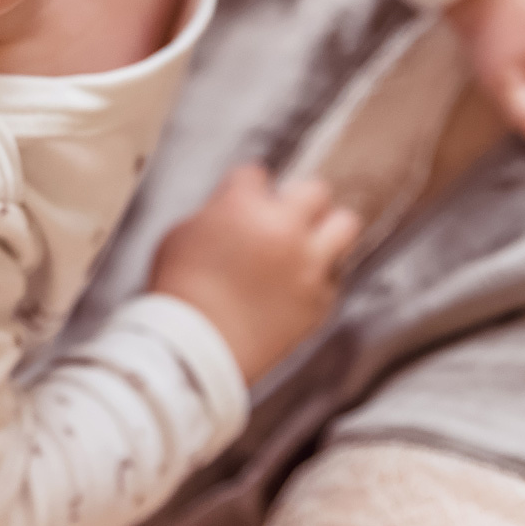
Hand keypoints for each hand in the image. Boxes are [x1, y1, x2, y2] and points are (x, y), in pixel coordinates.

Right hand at [150, 165, 359, 382]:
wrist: (195, 350)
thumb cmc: (179, 291)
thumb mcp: (181, 235)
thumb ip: (215, 212)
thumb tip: (233, 207)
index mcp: (243, 207)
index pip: (257, 175)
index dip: (246, 190)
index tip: (241, 204)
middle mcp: (284, 229)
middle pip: (314, 191)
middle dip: (296, 202)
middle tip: (281, 219)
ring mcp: (308, 266)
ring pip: (345, 225)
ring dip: (326, 230)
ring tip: (308, 243)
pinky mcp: (319, 301)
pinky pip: (334, 276)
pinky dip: (319, 276)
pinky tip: (296, 284)